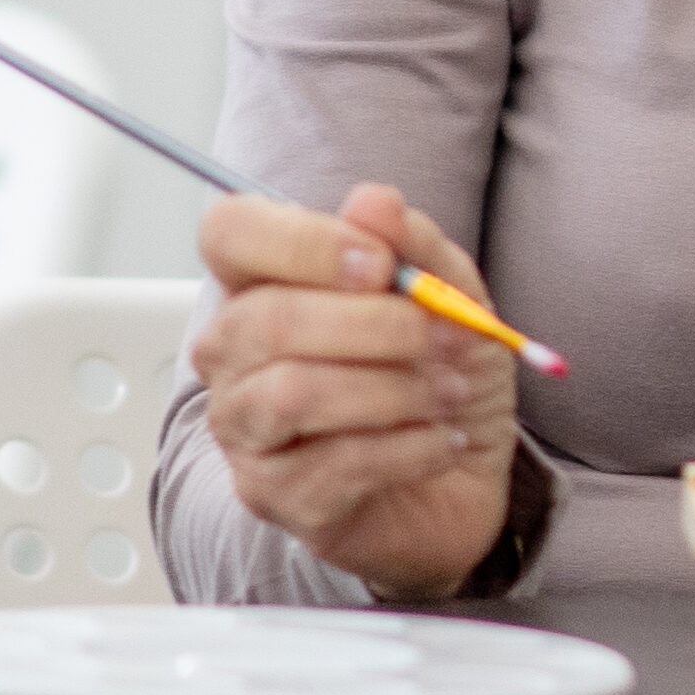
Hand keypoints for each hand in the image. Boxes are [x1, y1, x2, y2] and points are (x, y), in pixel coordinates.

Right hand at [187, 184, 522, 596]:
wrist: (464, 473)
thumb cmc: (437, 372)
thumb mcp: (452, 293)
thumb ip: (413, 245)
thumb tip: (372, 202)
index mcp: (262, 282)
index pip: (230, 233)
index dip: (304, 243)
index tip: (381, 265)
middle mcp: (233, 351)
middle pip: (267, 320)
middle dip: (375, 326)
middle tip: (446, 335)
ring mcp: (244, 427)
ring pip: (294, 393)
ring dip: (395, 389)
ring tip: (450, 392)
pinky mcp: (272, 493)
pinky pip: (334, 463)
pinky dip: (409, 447)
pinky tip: (444, 440)